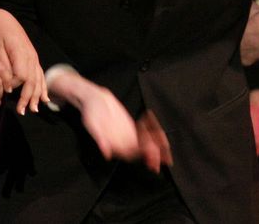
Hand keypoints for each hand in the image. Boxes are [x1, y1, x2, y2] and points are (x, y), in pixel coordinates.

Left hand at [0, 8, 48, 114]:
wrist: (4, 20)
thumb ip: (4, 65)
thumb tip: (9, 84)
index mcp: (21, 52)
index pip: (22, 75)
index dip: (15, 85)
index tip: (6, 91)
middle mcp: (31, 56)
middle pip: (32, 80)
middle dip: (28, 96)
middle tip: (23, 111)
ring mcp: (34, 57)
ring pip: (38, 79)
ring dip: (37, 95)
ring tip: (34, 109)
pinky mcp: (34, 59)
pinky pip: (41, 75)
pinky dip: (43, 87)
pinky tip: (44, 99)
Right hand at [52, 71, 170, 170]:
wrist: (93, 99)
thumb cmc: (90, 112)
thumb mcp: (91, 124)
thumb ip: (99, 138)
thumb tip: (106, 153)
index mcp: (113, 144)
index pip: (130, 154)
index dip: (142, 157)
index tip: (154, 158)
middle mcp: (121, 142)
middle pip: (139, 152)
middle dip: (153, 155)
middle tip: (166, 158)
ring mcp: (127, 135)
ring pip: (143, 144)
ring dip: (155, 147)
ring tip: (167, 149)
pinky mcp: (131, 127)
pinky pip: (143, 133)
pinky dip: (152, 134)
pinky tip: (161, 134)